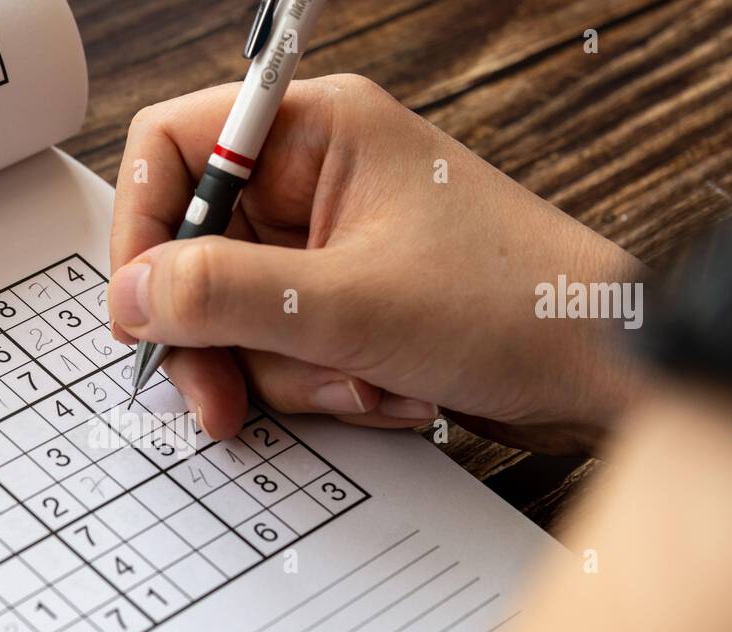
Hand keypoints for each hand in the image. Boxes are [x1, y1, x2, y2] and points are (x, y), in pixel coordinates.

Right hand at [108, 76, 647, 454]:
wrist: (599, 372)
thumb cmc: (513, 306)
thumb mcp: (348, 305)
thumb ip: (223, 295)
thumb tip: (131, 294)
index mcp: (316, 131)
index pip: (173, 149)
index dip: (141, 231)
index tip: (139, 311)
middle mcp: (315, 180)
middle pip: (197, 251)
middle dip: (218, 337)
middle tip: (221, 400)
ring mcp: (329, 246)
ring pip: (236, 316)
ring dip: (286, 372)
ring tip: (361, 380)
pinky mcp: (344, 301)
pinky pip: (281, 349)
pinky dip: (318, 385)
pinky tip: (381, 390)